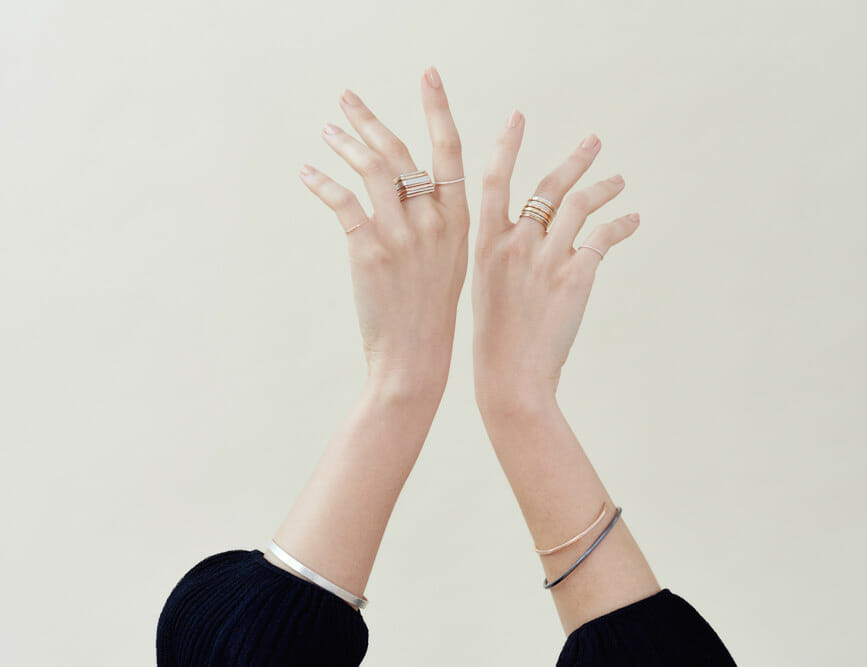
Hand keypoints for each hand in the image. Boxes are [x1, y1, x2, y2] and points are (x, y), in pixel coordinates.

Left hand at [299, 68, 467, 395]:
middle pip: (401, 151)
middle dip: (371, 119)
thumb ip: (436, 219)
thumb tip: (412, 186)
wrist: (417, 357)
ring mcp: (402, 234)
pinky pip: (343, 202)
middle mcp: (434, 219)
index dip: (438, 108)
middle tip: (346, 97)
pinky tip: (308, 172)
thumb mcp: (450, 259)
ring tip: (327, 129)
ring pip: (372, 168)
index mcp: (458, 218)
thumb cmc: (431, 311)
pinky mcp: (370, 250)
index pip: (450, 149)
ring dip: (345, 142)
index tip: (429, 75)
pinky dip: (322, 182)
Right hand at [472, 110, 639, 408]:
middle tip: (593, 142)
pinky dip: (621, 225)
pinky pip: (604, 237)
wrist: (510, 376)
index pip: (494, 180)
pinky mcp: (576, 276)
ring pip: (579, 205)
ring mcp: (547, 258)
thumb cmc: (494, 340)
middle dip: (574, 160)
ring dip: (603, 188)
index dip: (506, 146)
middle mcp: (516, 243)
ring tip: (618, 181)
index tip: (517, 118)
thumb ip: (502, 257)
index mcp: (485, 243)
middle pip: (548, 186)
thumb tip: (521, 240)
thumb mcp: (484, 288)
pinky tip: (631, 219)